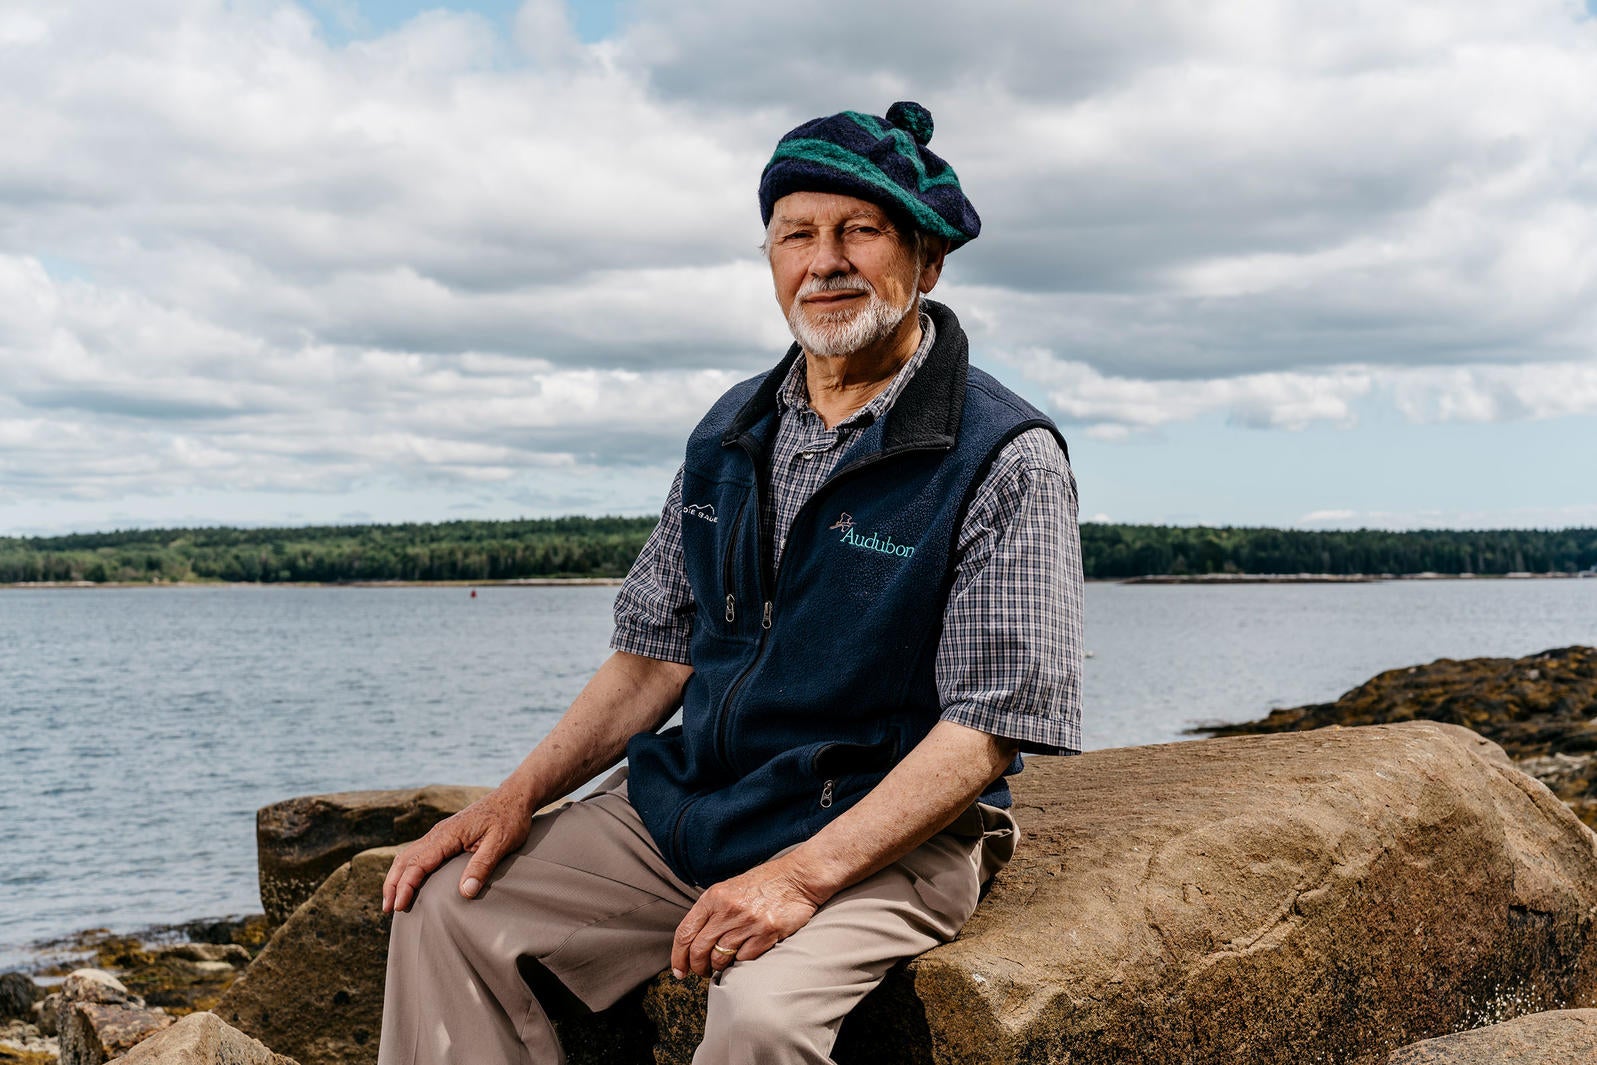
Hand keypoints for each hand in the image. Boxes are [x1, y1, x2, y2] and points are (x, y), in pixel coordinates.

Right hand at [381, 786, 536, 913]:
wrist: (514, 796)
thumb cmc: (509, 819)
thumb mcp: (501, 843)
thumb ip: (482, 866)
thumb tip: (465, 893)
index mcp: (448, 834)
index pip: (418, 863)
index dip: (406, 886)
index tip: (399, 906)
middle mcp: (439, 832)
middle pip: (405, 859)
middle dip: (393, 884)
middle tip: (387, 909)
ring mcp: (440, 832)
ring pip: (408, 854)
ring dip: (397, 876)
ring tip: (392, 899)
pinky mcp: (446, 834)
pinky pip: (419, 851)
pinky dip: (407, 868)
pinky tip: (409, 880)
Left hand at [671, 856, 823, 978]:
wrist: (797, 877)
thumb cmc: (763, 884)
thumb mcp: (730, 889)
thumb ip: (711, 911)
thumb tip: (694, 940)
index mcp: (713, 897)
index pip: (685, 932)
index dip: (678, 956)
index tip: (678, 970)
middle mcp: (727, 909)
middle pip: (699, 949)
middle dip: (696, 967)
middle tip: (700, 972)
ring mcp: (747, 921)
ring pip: (720, 957)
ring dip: (718, 967)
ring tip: (722, 966)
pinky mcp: (766, 932)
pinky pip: (744, 958)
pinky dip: (741, 961)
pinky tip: (744, 955)